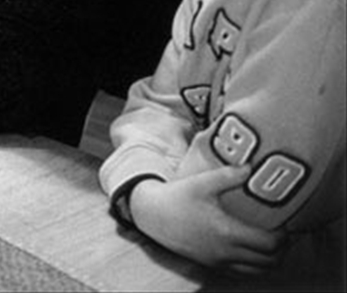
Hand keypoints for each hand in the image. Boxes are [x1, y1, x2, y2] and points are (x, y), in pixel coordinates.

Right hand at [131, 165, 287, 276]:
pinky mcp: (210, 264)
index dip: (284, 237)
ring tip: (271, 244)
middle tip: (283, 234)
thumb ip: (228, 175)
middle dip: (282, 250)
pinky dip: (252, 266)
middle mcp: (225, 251)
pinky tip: (250, 251)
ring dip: (269, 261)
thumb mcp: (201, 183)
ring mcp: (218, 261)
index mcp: (227, 232)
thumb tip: (250, 167)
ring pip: (257, 271)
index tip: (286, 224)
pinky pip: (240, 272)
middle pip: (269, 262)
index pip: (270, 244)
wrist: (151, 215)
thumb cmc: (176, 198)